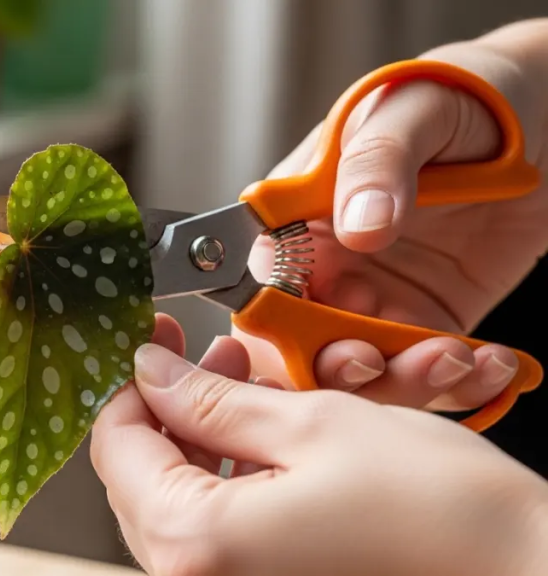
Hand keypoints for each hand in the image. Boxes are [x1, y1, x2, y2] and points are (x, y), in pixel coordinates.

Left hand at [91, 316, 547, 575]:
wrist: (520, 573)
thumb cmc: (438, 511)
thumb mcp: (310, 425)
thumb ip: (210, 400)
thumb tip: (150, 370)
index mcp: (196, 543)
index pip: (115, 447)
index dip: (130, 381)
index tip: (155, 338)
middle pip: (139, 477)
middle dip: (167, 405)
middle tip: (204, 353)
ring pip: (176, 500)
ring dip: (199, 435)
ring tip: (244, 383)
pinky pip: (215, 531)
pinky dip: (226, 476)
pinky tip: (263, 437)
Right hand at [238, 20, 547, 411]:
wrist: (544, 116)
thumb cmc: (460, 97)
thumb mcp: (412, 109)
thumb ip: (377, 162)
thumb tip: (358, 228)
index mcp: (297, 217)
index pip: (261, 283)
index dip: (276, 322)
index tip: (318, 337)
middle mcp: (326, 267)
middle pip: (298, 344)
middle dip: (333, 368)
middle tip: (377, 360)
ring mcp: (375, 300)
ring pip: (361, 373)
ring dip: (402, 383)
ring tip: (457, 359)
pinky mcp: (428, 322)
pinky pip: (427, 374)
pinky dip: (458, 386)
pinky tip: (491, 364)